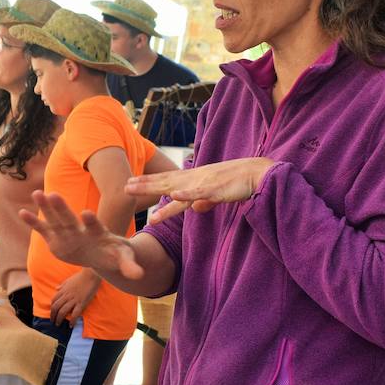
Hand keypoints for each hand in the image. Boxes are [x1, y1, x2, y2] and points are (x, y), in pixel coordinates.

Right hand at [19, 191, 143, 280]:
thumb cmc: (115, 254)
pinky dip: (34, 222)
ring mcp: (68, 232)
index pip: (95, 226)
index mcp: (99, 234)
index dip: (91, 221)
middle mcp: (81, 230)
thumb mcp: (124, 259)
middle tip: (52, 194)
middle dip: (62, 208)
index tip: (86, 214)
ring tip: (37, 193)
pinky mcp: (58, 238)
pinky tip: (22, 212)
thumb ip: (129, 266)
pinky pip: (44, 229)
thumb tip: (139, 276)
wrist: (104, 252)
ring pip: (56, 219)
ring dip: (46, 207)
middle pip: (70, 218)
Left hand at [50, 268, 100, 324]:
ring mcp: (74, 300)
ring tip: (58, 324)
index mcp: (63, 290)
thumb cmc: (80, 277)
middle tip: (53, 321)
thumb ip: (62, 285)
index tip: (53, 312)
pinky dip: (72, 321)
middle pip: (56, 308)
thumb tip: (56, 288)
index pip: (53, 301)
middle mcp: (66, 296)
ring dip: (59, 319)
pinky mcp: (82, 303)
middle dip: (53, 316)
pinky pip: (75, 314)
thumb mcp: (68, 280)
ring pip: (62, 312)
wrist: (91, 275)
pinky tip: (71, 325)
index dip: (52, 308)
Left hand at [126, 157, 274, 223]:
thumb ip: (205, 201)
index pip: (167, 180)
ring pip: (176, 189)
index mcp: (195, 179)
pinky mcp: (216, 190)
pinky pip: (198, 194)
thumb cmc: (239, 183)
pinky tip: (174, 196)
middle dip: (145, 185)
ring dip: (156, 190)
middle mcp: (195, 178)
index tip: (131, 183)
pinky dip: (186, 195)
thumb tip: (197, 209)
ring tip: (138, 192)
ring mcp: (204, 183)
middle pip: (165, 182)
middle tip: (125, 187)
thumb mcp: (217, 194)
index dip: (149, 182)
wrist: (259, 174)